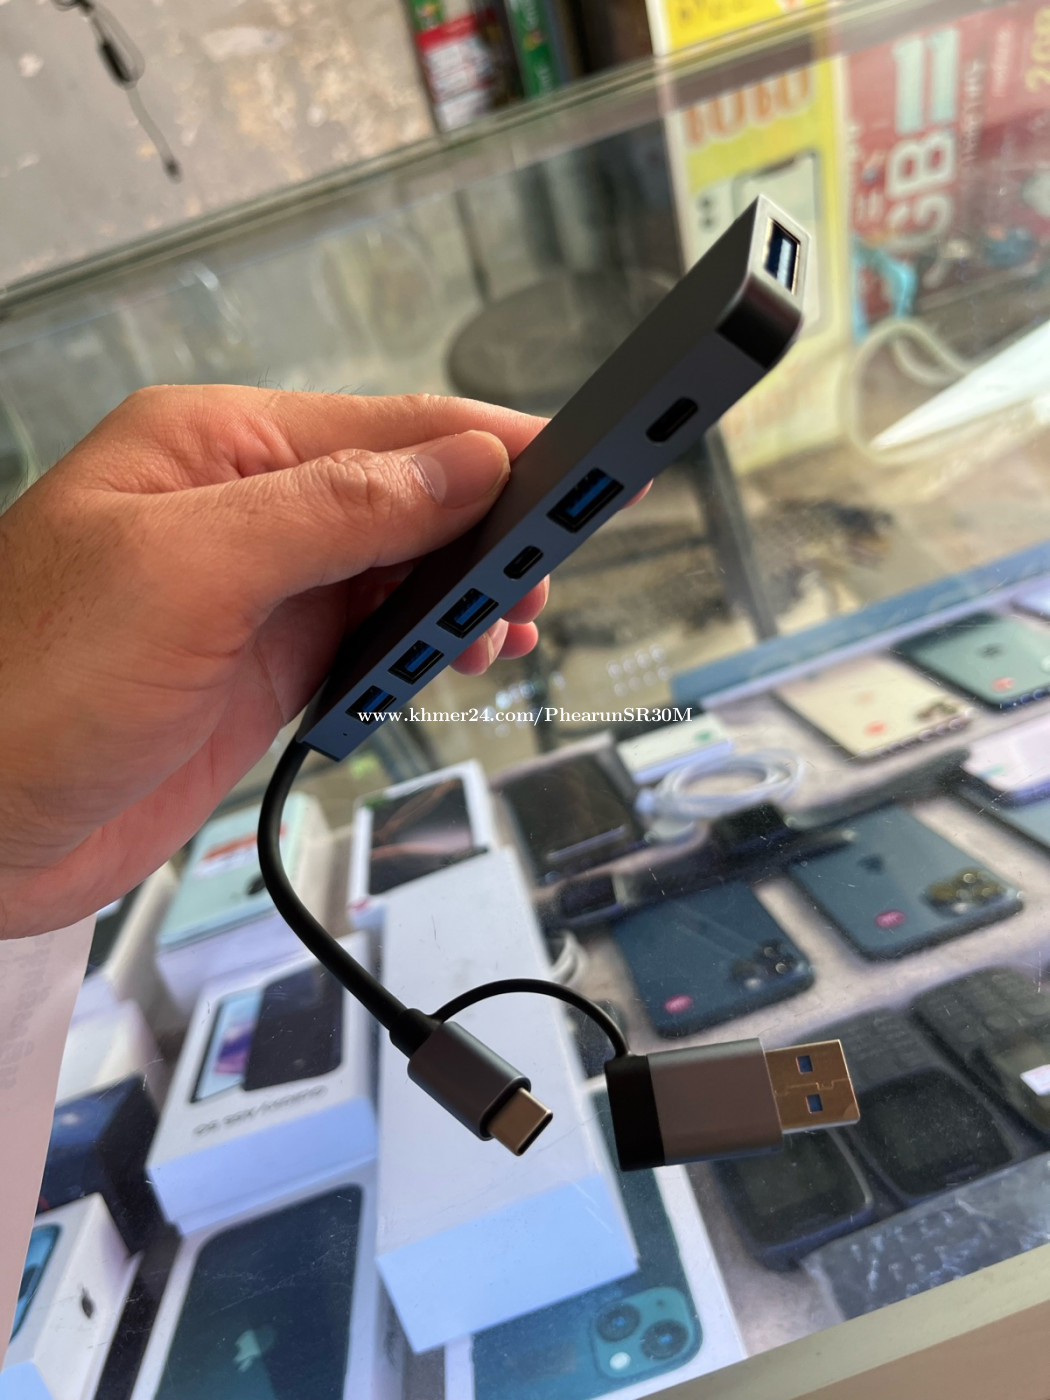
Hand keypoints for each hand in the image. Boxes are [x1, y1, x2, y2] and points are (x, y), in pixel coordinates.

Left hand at [0, 386, 548, 937]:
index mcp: (216, 449)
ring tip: (507, 629)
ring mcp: (256, 594)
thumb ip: (336, 510)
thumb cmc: (22, 685)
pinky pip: (370, 640)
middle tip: (545, 575)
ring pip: (398, 572)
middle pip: (405, 497)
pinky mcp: (264, 668)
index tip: (579, 463)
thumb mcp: (190, 573)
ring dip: (462, 595)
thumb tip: (463, 464)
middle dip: (487, 531)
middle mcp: (242, 511)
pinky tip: (453, 657)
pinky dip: (423, 647)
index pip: (388, 430)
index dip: (491, 446)